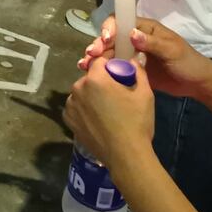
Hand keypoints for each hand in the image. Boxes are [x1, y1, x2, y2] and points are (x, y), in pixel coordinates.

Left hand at [64, 56, 154, 173]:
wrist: (125, 154)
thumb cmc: (136, 122)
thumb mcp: (144, 94)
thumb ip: (138, 71)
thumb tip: (133, 58)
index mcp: (95, 79)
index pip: (98, 61)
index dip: (108, 62)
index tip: (117, 69)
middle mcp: (78, 88)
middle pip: (89, 78)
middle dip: (100, 81)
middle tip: (115, 93)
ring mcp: (70, 105)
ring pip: (81, 93)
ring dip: (90, 96)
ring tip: (106, 109)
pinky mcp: (68, 119)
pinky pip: (75, 107)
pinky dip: (83, 109)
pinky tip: (96, 119)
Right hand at [83, 17, 211, 97]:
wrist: (196, 84)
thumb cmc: (187, 62)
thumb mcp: (172, 51)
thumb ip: (152, 43)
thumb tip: (132, 34)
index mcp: (144, 29)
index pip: (121, 21)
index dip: (110, 28)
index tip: (105, 40)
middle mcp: (134, 39)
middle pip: (110, 37)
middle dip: (98, 44)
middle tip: (91, 55)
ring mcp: (131, 54)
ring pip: (107, 52)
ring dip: (95, 56)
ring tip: (85, 65)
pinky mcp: (129, 69)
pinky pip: (112, 66)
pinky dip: (100, 67)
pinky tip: (89, 72)